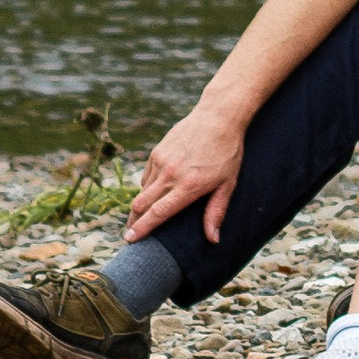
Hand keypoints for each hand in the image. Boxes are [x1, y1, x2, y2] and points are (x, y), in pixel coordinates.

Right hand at [123, 103, 246, 243]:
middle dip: (133, 221)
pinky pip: (146, 176)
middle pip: (141, 204)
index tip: (129, 240)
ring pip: (142, 190)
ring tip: (142, 216)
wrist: (218, 117)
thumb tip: (213, 239)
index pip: (158, 213)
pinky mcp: (157, 152)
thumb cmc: (228, 153)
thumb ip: (216, 212)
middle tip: (130, 234)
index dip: (142, 228)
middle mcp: (171, 175)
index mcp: (188, 186)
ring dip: (140, 205)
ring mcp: (161, 162)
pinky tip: (155, 192)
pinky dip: (147, 187)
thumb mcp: (228, 184)